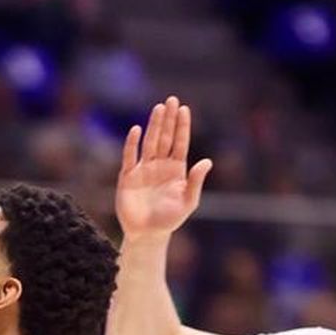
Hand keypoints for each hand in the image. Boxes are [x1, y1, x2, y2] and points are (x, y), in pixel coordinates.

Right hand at [115, 96, 211, 239]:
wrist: (147, 234)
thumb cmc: (169, 220)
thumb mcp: (188, 202)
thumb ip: (196, 181)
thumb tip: (207, 161)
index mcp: (176, 170)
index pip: (180, 143)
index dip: (182, 126)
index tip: (184, 109)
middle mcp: (160, 165)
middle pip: (165, 137)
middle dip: (168, 119)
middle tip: (171, 100)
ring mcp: (143, 169)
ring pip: (149, 142)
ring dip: (153, 125)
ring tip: (158, 108)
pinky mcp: (128, 176)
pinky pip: (130, 156)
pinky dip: (132, 143)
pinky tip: (136, 130)